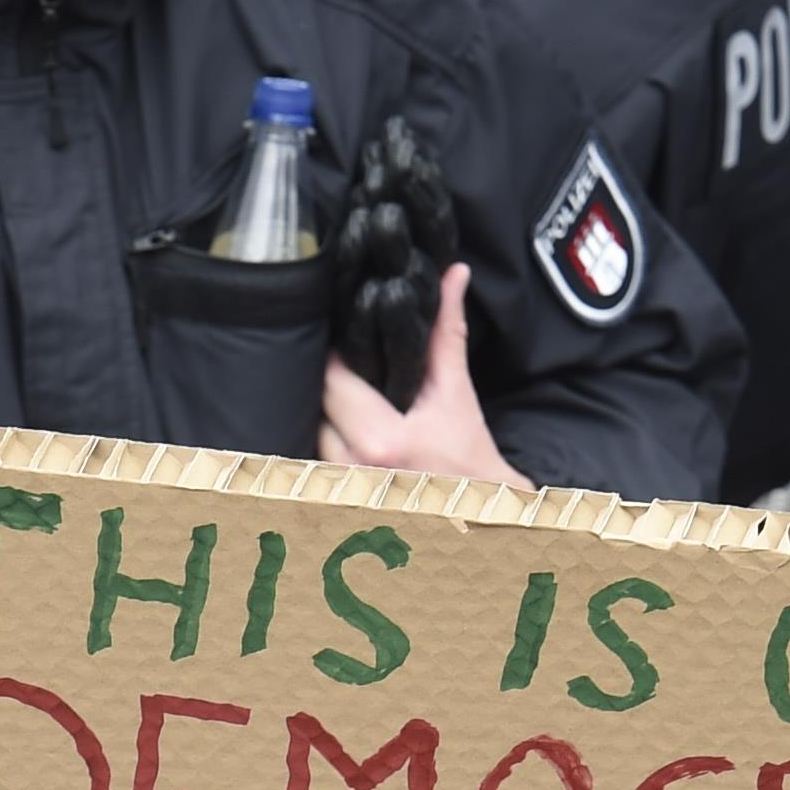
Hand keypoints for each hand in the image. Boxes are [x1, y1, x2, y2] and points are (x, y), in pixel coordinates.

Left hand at [318, 265, 528, 489]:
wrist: (478, 513)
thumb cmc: (470, 459)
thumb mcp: (457, 394)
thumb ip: (447, 333)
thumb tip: (453, 275)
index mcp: (382, 441)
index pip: (331, 383)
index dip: (334, 357)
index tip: (346, 344)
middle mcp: (354, 470)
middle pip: (315, 408)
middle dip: (327, 386)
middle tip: (347, 369)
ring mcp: (343, 490)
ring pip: (311, 435)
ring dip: (324, 416)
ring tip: (348, 403)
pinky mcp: (337, 503)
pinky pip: (315, 462)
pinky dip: (326, 444)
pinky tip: (343, 432)